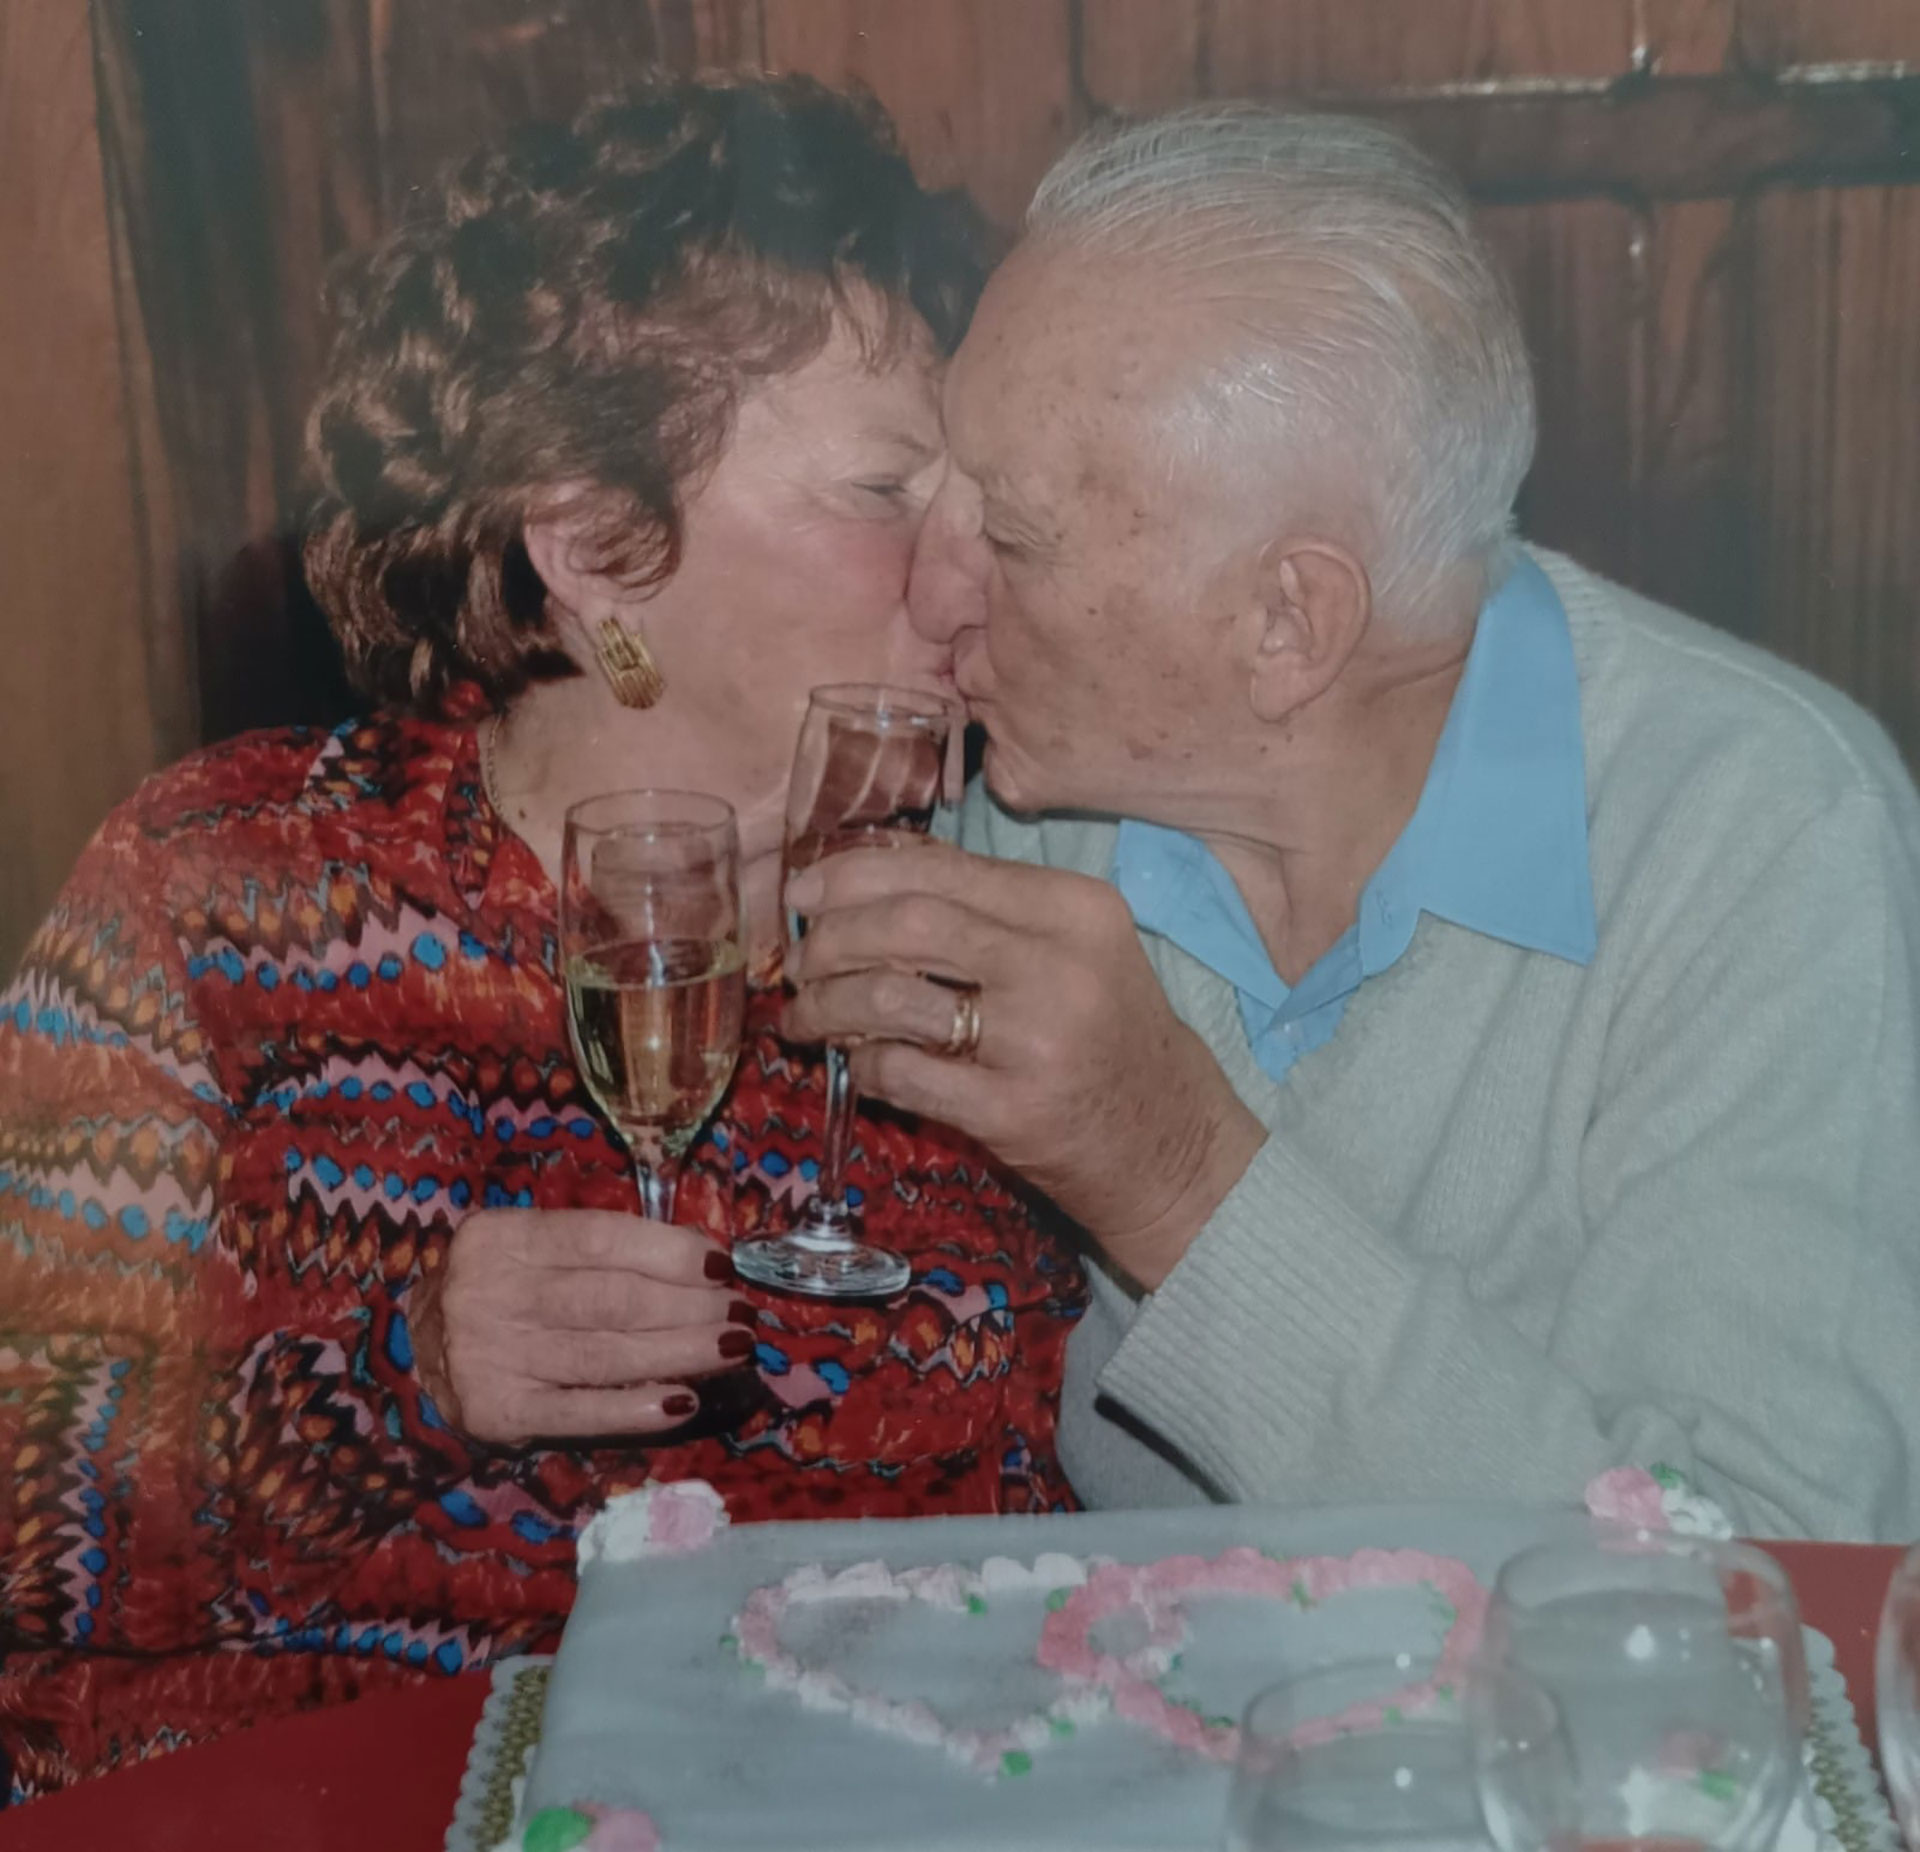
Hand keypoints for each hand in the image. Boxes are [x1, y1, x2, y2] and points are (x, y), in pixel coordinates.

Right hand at [411, 1208, 754, 1445]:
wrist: (410, 1357)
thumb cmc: (496, 1291)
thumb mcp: (528, 1249)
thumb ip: (598, 1248)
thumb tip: (700, 1258)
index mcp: (502, 1237)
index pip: (602, 1239)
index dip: (671, 1251)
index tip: (722, 1267)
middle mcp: (490, 1293)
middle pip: (614, 1299)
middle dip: (691, 1307)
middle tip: (742, 1314)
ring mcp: (491, 1356)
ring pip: (608, 1355)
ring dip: (683, 1352)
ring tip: (734, 1347)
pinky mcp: (498, 1413)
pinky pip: (583, 1410)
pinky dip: (638, 1407)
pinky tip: (684, 1400)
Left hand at [783, 844, 1265, 1288]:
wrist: (1174, 1147)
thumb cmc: (1110, 1038)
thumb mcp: (1075, 951)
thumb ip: (988, 910)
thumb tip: (866, 880)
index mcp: (1074, 908)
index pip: (940, 869)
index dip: (853, 875)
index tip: (804, 894)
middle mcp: (1059, 962)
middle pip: (908, 923)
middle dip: (831, 938)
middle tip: (798, 960)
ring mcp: (1036, 1039)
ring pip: (892, 996)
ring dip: (827, 1003)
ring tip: (805, 1016)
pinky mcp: (1011, 1110)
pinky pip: (900, 1071)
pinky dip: (862, 1062)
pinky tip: (857, 1063)